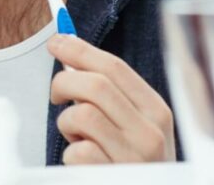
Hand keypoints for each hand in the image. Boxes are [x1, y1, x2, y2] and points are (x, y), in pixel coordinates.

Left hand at [49, 35, 175, 164]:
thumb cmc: (130, 161)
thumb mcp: (131, 126)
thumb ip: (108, 94)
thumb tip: (69, 50)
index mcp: (157, 112)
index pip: (115, 67)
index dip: (80, 50)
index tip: (56, 42)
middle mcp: (151, 133)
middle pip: (95, 84)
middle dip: (64, 82)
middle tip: (56, 94)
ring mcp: (135, 158)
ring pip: (82, 114)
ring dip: (67, 123)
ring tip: (76, 136)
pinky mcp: (114, 177)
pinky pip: (78, 151)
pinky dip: (71, 154)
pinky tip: (82, 162)